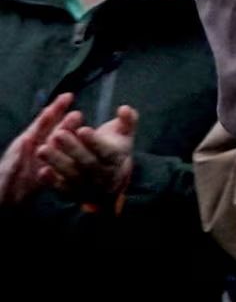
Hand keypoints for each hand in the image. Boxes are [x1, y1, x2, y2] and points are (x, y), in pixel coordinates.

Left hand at [3, 97, 137, 208]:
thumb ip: (127, 120)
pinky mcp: (73, 193)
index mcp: (115, 158)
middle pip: (87, 163)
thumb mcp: (125, 135)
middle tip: (57, 134)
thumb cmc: (114, 150)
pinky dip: (51, 181)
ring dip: (57, 163)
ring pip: (72, 175)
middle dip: (72, 149)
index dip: (94, 141)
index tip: (82, 129)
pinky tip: (41, 171)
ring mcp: (87, 185)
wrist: (110, 182)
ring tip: (42, 149)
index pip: (106, 151)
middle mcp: (102, 174)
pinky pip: (61, 188)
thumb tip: (124, 108)